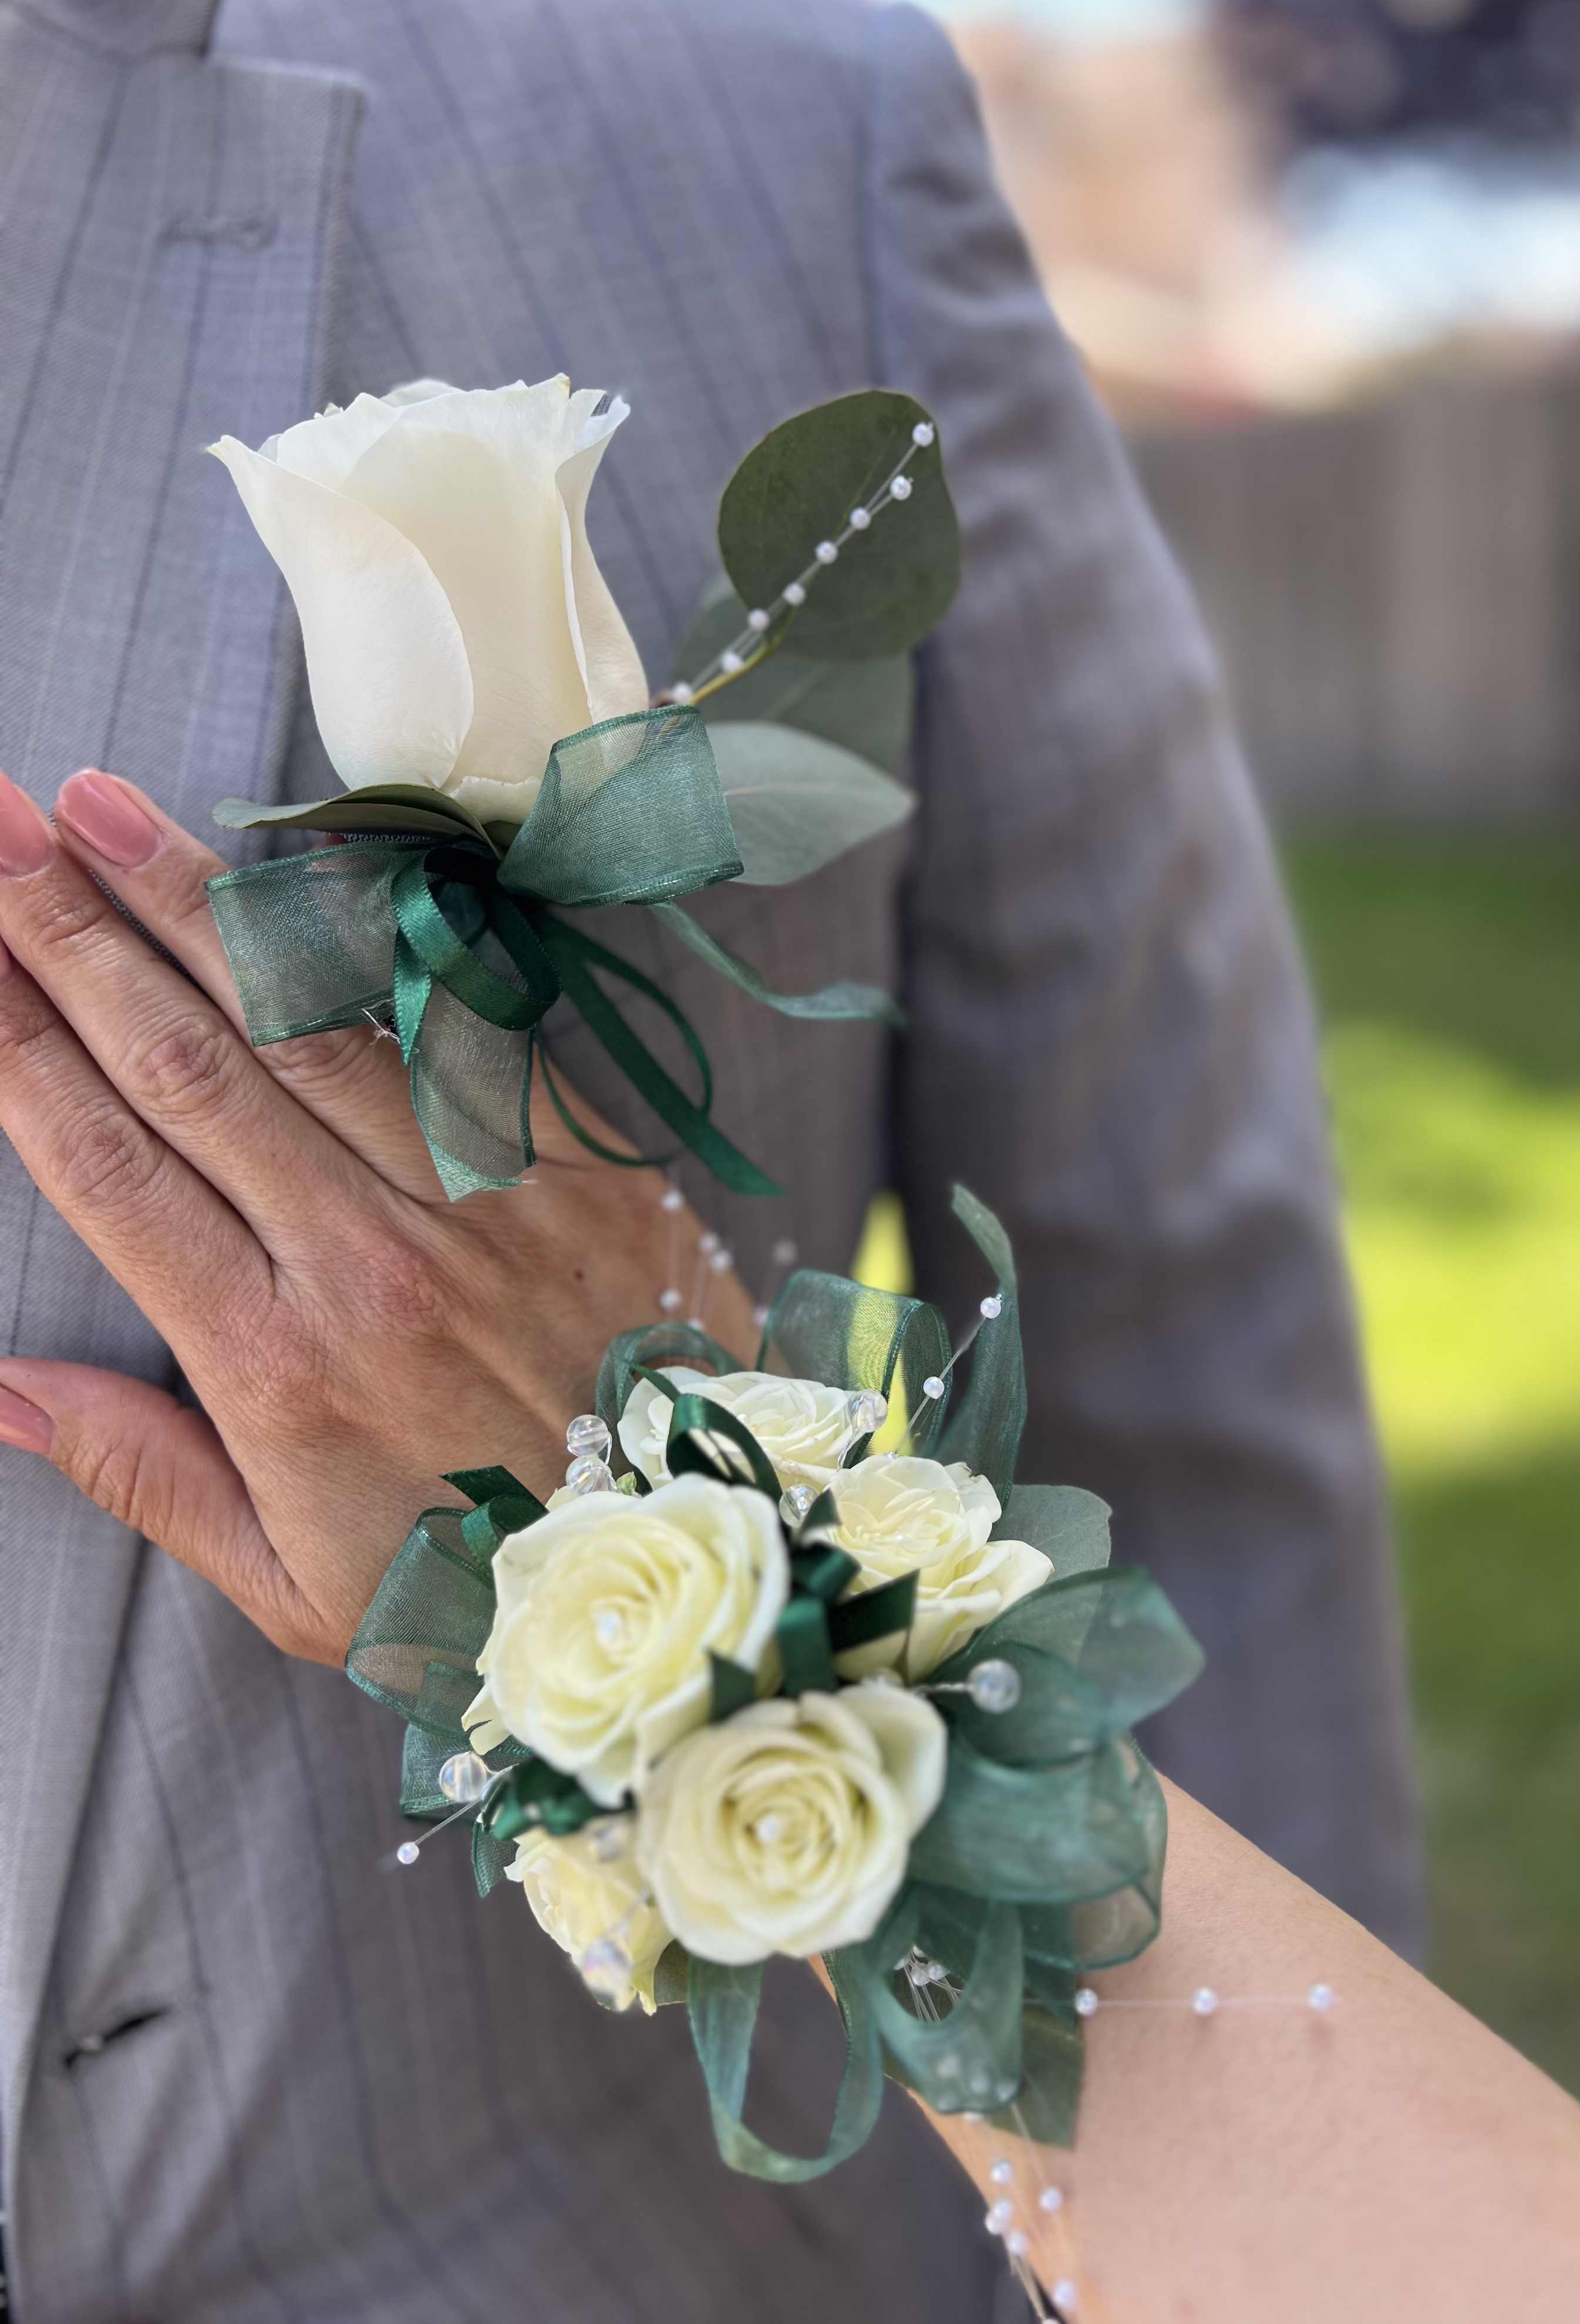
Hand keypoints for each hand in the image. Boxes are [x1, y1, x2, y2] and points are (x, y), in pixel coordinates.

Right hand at [0, 768, 753, 1664]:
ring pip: (307, 1019)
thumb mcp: (291, 1583)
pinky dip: (369, 942)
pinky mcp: (582, 1162)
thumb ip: (143, 1474)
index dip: (18, 1044)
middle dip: (74, 930)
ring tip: (101, 806)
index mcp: (280, 1365)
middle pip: (188, 1062)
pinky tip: (290, 867)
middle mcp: (372, 1259)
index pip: (109, 1168)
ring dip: (195, 902)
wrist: (701, 1566)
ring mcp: (486, 1199)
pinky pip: (459, 1025)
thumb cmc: (478, 1583)